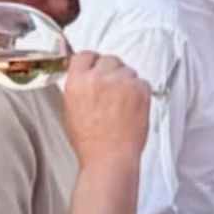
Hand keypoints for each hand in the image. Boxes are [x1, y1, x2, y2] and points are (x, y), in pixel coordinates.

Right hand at [56, 49, 148, 174]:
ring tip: (122, 105)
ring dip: (127, 82)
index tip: (96, 68)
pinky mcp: (140, 89)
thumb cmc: (90, 142)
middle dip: (111, 73)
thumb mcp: (71, 110)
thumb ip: (79, 87)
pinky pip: (142, 82)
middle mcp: (99, 77)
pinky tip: (132, 109)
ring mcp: (121, 82)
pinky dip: (140, 92)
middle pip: (109, 60)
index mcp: (77, 82)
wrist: (109, 158)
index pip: (85, 55)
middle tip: (113, 92)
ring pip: (127, 71)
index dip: (92, 63)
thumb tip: (86, 76)